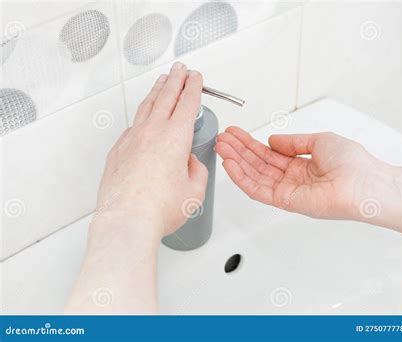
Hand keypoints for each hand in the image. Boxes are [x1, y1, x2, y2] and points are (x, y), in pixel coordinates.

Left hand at [93, 62, 207, 243]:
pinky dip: (142, 116)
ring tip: (162, 81)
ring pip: (146, 106)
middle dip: (175, 80)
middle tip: (180, 69)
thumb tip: (189, 163)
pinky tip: (144, 118)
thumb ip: (196, 171)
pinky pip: (133, 126)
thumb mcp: (194, 192)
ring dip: (157, 91)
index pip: (187, 102)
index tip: (196, 77)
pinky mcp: (118, 150)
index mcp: (175, 137)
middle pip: (166, 96)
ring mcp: (132, 139)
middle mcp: (152, 132)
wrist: (126, 220)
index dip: (193, 87)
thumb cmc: (158, 209)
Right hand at [215, 127, 383, 219]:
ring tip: (220, 147)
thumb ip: (293, 142)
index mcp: (302, 165)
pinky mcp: (285, 202)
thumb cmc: (352, 163)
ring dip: (236, 162)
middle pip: (258, 163)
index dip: (251, 143)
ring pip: (254, 176)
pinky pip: (258, 190)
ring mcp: (288, 191)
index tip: (236, 133)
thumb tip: (273, 140)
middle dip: (238, 150)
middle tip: (221, 138)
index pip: (269, 153)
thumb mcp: (320, 140)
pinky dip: (242, 178)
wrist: (363, 184)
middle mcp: (293, 179)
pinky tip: (230, 165)